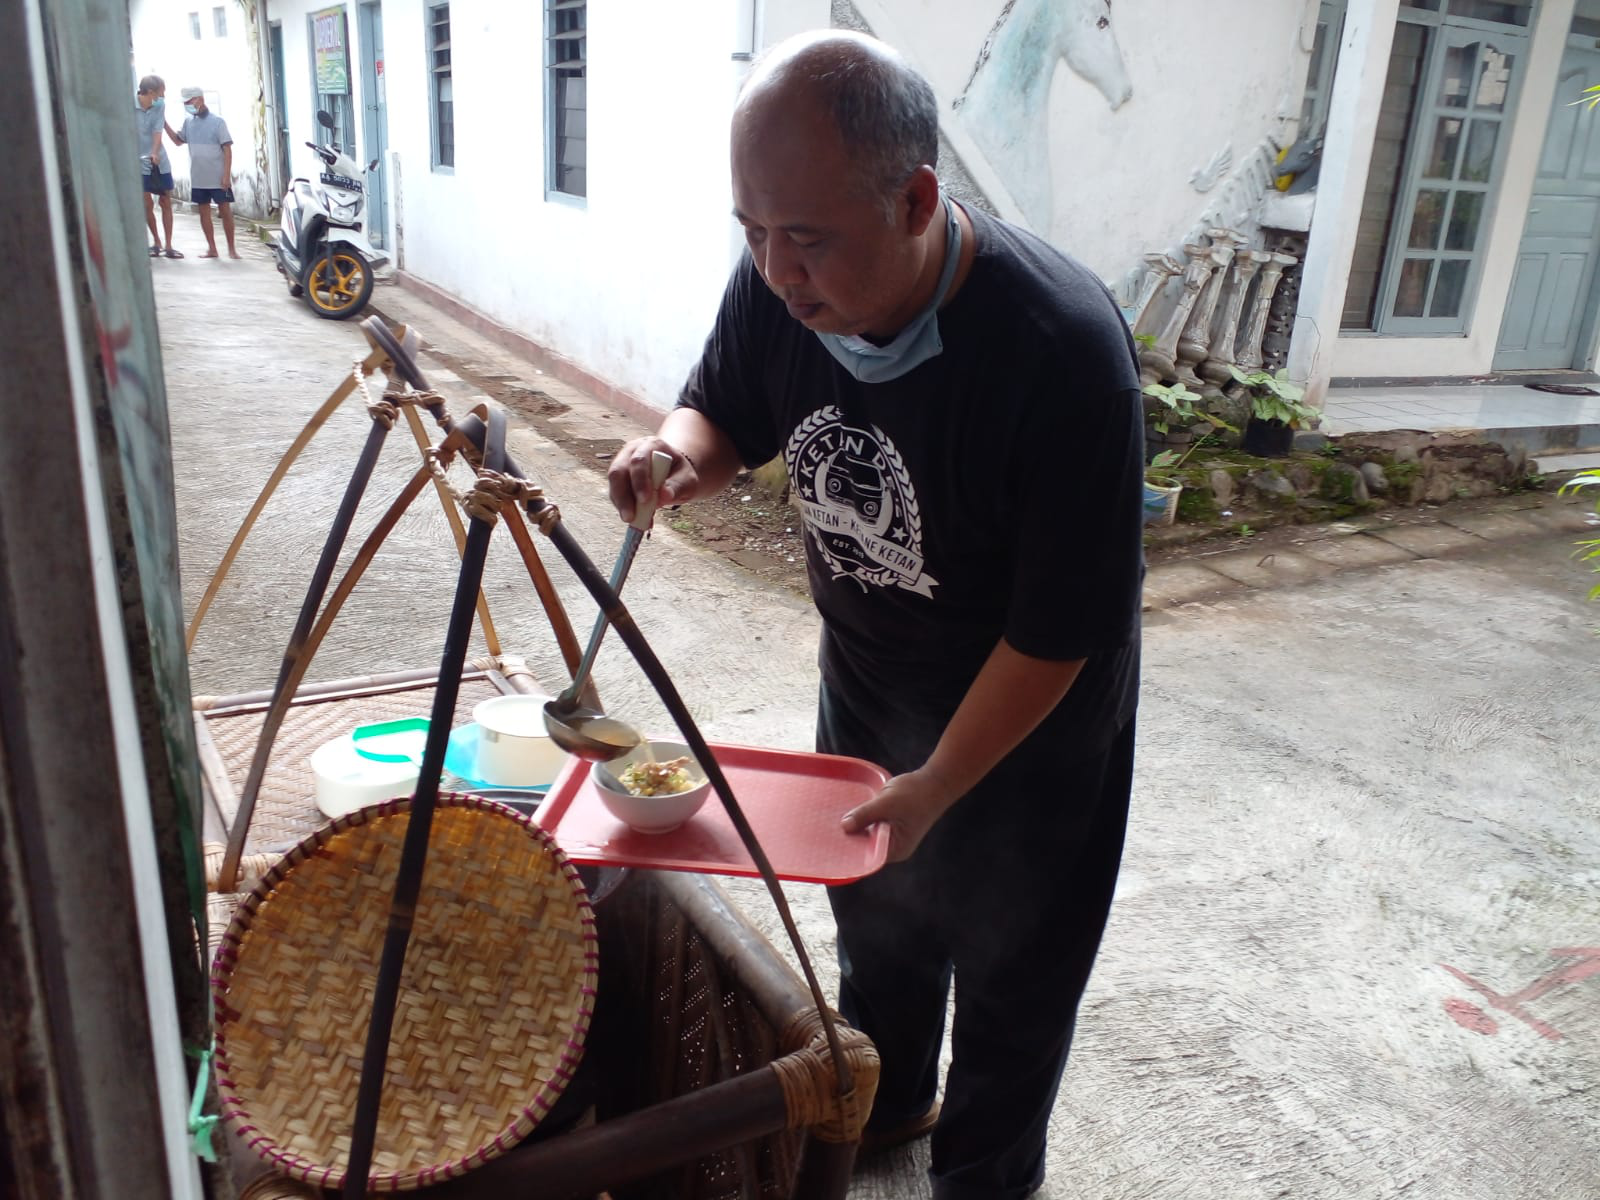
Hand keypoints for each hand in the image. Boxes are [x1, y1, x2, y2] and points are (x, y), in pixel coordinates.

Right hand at [607, 437, 695, 524]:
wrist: (673, 473)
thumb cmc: (680, 474)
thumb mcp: (687, 479)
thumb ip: (678, 486)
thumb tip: (664, 496)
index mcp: (651, 445)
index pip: (639, 460)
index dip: (639, 480)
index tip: (645, 500)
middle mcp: (632, 451)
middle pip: (618, 471)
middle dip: (623, 496)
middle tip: (630, 517)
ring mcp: (622, 464)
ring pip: (614, 484)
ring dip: (621, 504)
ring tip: (634, 521)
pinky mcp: (618, 480)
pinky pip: (615, 494)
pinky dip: (624, 508)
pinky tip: (637, 519)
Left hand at [840, 766, 960, 862]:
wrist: (935, 781)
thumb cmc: (915, 794)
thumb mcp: (887, 804)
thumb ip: (865, 815)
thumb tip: (844, 827)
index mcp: (896, 849)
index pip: (867, 857)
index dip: (849, 850)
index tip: (830, 844)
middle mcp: (893, 846)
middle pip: (866, 847)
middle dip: (849, 838)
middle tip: (826, 831)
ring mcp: (893, 835)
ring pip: (867, 834)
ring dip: (855, 827)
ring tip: (831, 823)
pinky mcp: (891, 823)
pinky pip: (872, 824)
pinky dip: (863, 819)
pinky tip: (848, 813)